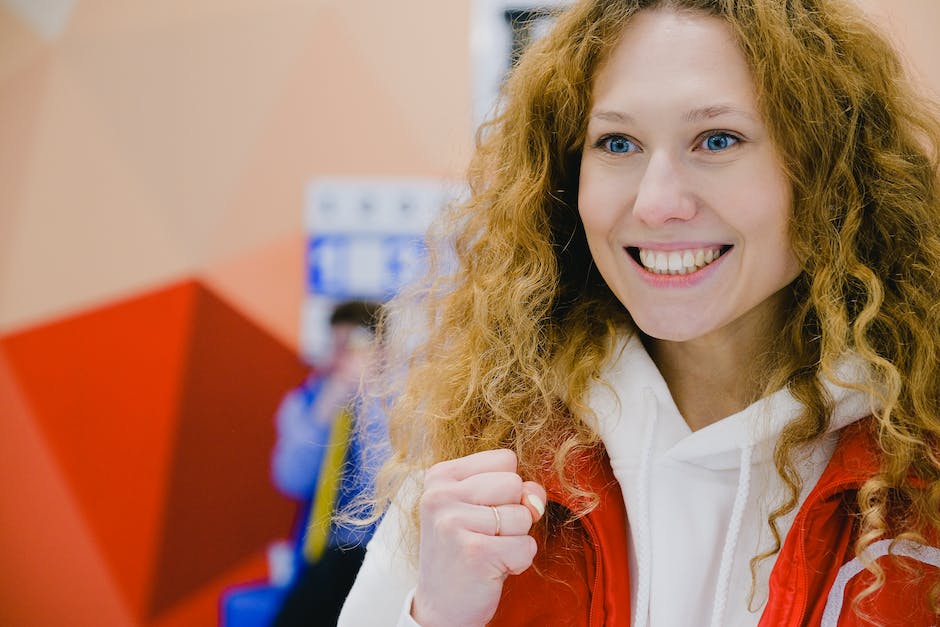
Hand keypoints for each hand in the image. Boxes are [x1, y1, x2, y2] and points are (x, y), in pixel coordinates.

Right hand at [412, 449, 546, 626]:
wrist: (441, 607)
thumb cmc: (465, 550)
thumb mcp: (482, 508)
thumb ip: (514, 490)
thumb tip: (535, 499)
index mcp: (440, 476)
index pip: (505, 459)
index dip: (507, 488)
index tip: (482, 511)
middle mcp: (441, 495)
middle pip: (515, 483)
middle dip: (512, 513)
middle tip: (485, 535)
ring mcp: (454, 523)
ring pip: (523, 516)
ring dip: (514, 539)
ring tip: (487, 551)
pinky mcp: (474, 553)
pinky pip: (526, 546)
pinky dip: (518, 561)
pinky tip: (491, 568)